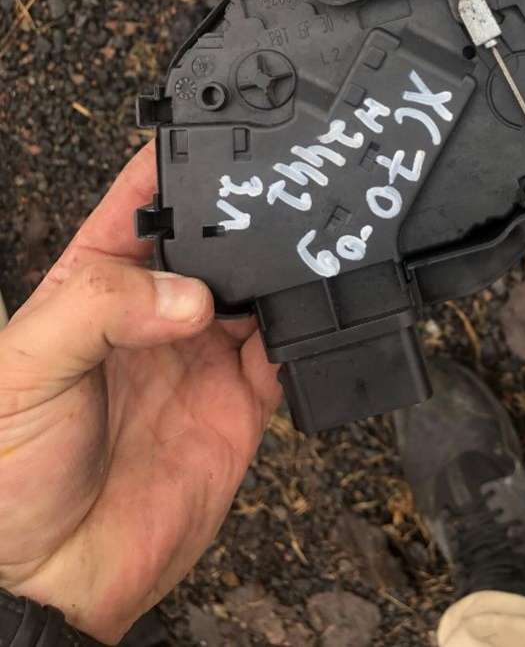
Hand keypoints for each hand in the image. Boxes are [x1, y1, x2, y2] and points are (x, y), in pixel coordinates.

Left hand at [0, 142, 280, 642]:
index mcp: (94, 286)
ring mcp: (201, 355)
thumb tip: (189, 296)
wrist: (52, 579)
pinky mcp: (240, 402)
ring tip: (297, 247)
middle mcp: (153, 313)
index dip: (172, 164)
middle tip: (272, 192)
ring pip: (256, 289)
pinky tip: (308, 312)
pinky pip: (286, 353)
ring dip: (278, 267)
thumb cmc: (8, 474)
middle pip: (211, 239)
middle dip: (240, 211)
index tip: (209, 131)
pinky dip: (306, 330)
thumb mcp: (27, 366)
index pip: (140, 203)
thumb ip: (99, 310)